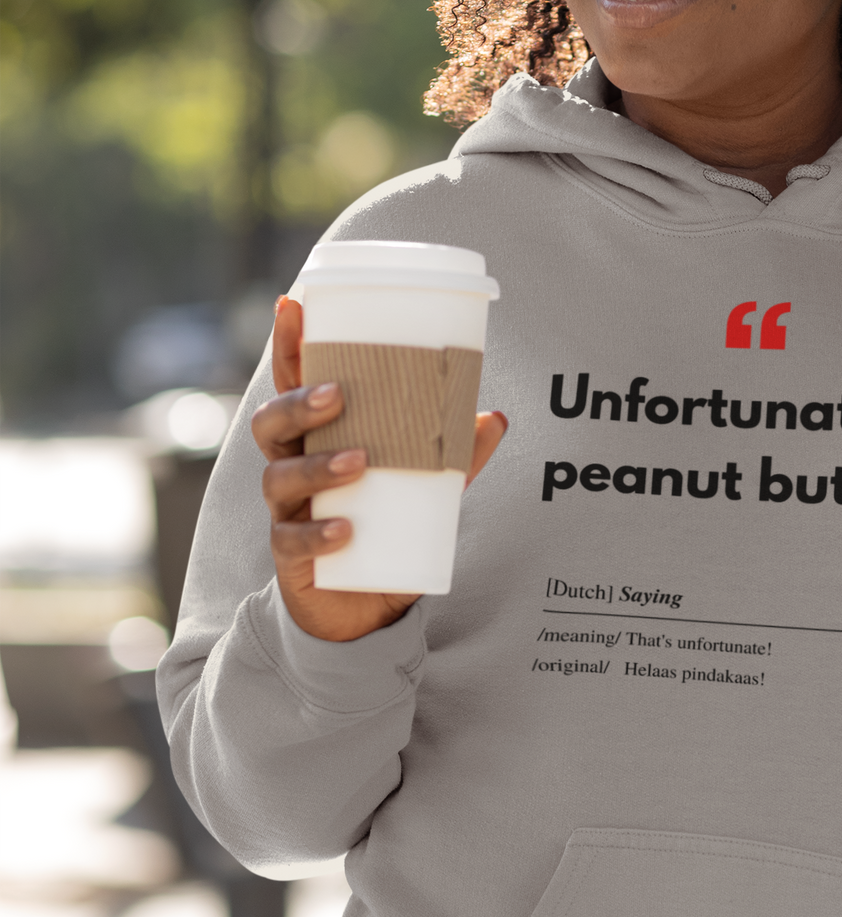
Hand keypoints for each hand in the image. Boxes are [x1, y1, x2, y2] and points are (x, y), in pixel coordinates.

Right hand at [251, 295, 507, 642]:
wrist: (361, 612)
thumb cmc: (382, 531)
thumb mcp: (424, 490)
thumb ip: (454, 456)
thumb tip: (496, 416)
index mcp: (315, 440)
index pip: (292, 385)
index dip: (289, 346)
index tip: (292, 303)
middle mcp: (291, 470)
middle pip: (270, 424)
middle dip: (296, 403)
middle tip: (337, 395)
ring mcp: (287, 515)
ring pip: (279, 478)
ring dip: (318, 466)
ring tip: (360, 461)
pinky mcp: (293, 561)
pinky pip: (293, 542)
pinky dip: (319, 535)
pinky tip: (347, 531)